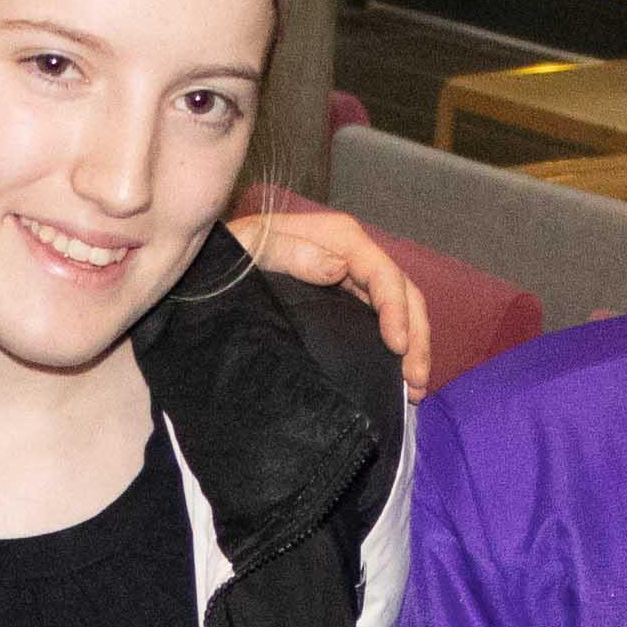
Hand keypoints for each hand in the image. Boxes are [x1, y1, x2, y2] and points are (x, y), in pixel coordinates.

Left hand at [233, 204, 442, 395]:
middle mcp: (352, 255)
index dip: (396, 310)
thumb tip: (339, 269)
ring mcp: (350, 278)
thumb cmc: (229, 254)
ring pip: (399, 308)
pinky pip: (379, 320)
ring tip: (414, 388)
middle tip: (416, 382)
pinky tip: (396, 378)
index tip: (396, 347)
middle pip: (402, 292)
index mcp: (338, 238)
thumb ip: (291, 253)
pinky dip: (395, 347)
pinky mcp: (344, 300)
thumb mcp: (251, 247)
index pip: (382, 273)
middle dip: (415, 337)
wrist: (210, 266)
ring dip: (412, 346)